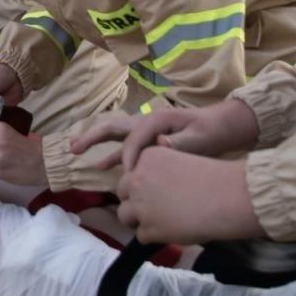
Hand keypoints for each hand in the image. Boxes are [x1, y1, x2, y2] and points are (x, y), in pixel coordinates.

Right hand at [72, 98, 259, 171]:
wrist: (222, 127)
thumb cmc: (212, 132)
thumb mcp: (201, 137)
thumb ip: (181, 142)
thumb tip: (162, 143)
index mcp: (155, 120)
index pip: (132, 139)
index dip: (127, 156)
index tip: (128, 175)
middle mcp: (145, 122)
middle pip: (113, 127)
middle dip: (92, 136)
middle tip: (72, 149)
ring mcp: (145, 130)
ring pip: (114, 135)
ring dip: (95, 142)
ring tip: (74, 151)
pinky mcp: (148, 140)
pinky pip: (124, 147)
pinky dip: (112, 155)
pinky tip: (100, 168)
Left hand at [116, 148, 263, 244]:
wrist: (226, 198)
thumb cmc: (212, 178)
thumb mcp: (180, 162)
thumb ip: (159, 173)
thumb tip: (149, 190)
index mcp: (146, 157)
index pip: (131, 173)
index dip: (141, 184)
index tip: (157, 191)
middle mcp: (137, 179)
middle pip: (122, 193)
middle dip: (135, 201)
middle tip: (155, 208)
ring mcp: (140, 205)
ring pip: (125, 216)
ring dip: (139, 220)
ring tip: (160, 222)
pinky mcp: (147, 228)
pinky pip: (140, 235)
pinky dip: (153, 236)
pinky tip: (171, 232)